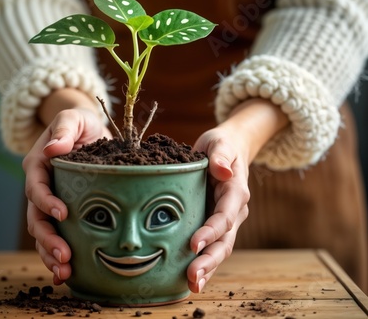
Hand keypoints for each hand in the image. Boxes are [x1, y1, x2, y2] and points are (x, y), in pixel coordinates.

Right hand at [22, 107, 110, 284]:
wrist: (87, 132)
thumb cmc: (80, 123)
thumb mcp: (73, 118)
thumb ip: (64, 129)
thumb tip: (54, 149)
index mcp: (38, 165)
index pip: (36, 187)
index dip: (46, 202)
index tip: (63, 214)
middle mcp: (39, 188)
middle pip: (36, 218)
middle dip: (47, 239)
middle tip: (63, 256)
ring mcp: (48, 203)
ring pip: (42, 233)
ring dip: (49, 254)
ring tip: (64, 272)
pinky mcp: (62, 213)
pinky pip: (55, 237)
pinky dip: (56, 256)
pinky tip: (66, 274)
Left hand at [187, 127, 249, 291]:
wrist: (227, 149)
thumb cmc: (221, 144)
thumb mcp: (220, 142)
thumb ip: (220, 155)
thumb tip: (223, 170)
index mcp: (236, 191)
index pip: (225, 215)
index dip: (212, 231)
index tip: (194, 244)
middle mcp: (234, 210)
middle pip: (225, 240)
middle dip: (210, 260)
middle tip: (193, 277)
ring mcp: (227, 220)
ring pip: (221, 249)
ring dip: (208, 268)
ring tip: (192, 286)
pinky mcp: (216, 225)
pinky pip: (212, 247)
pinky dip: (204, 264)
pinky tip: (191, 280)